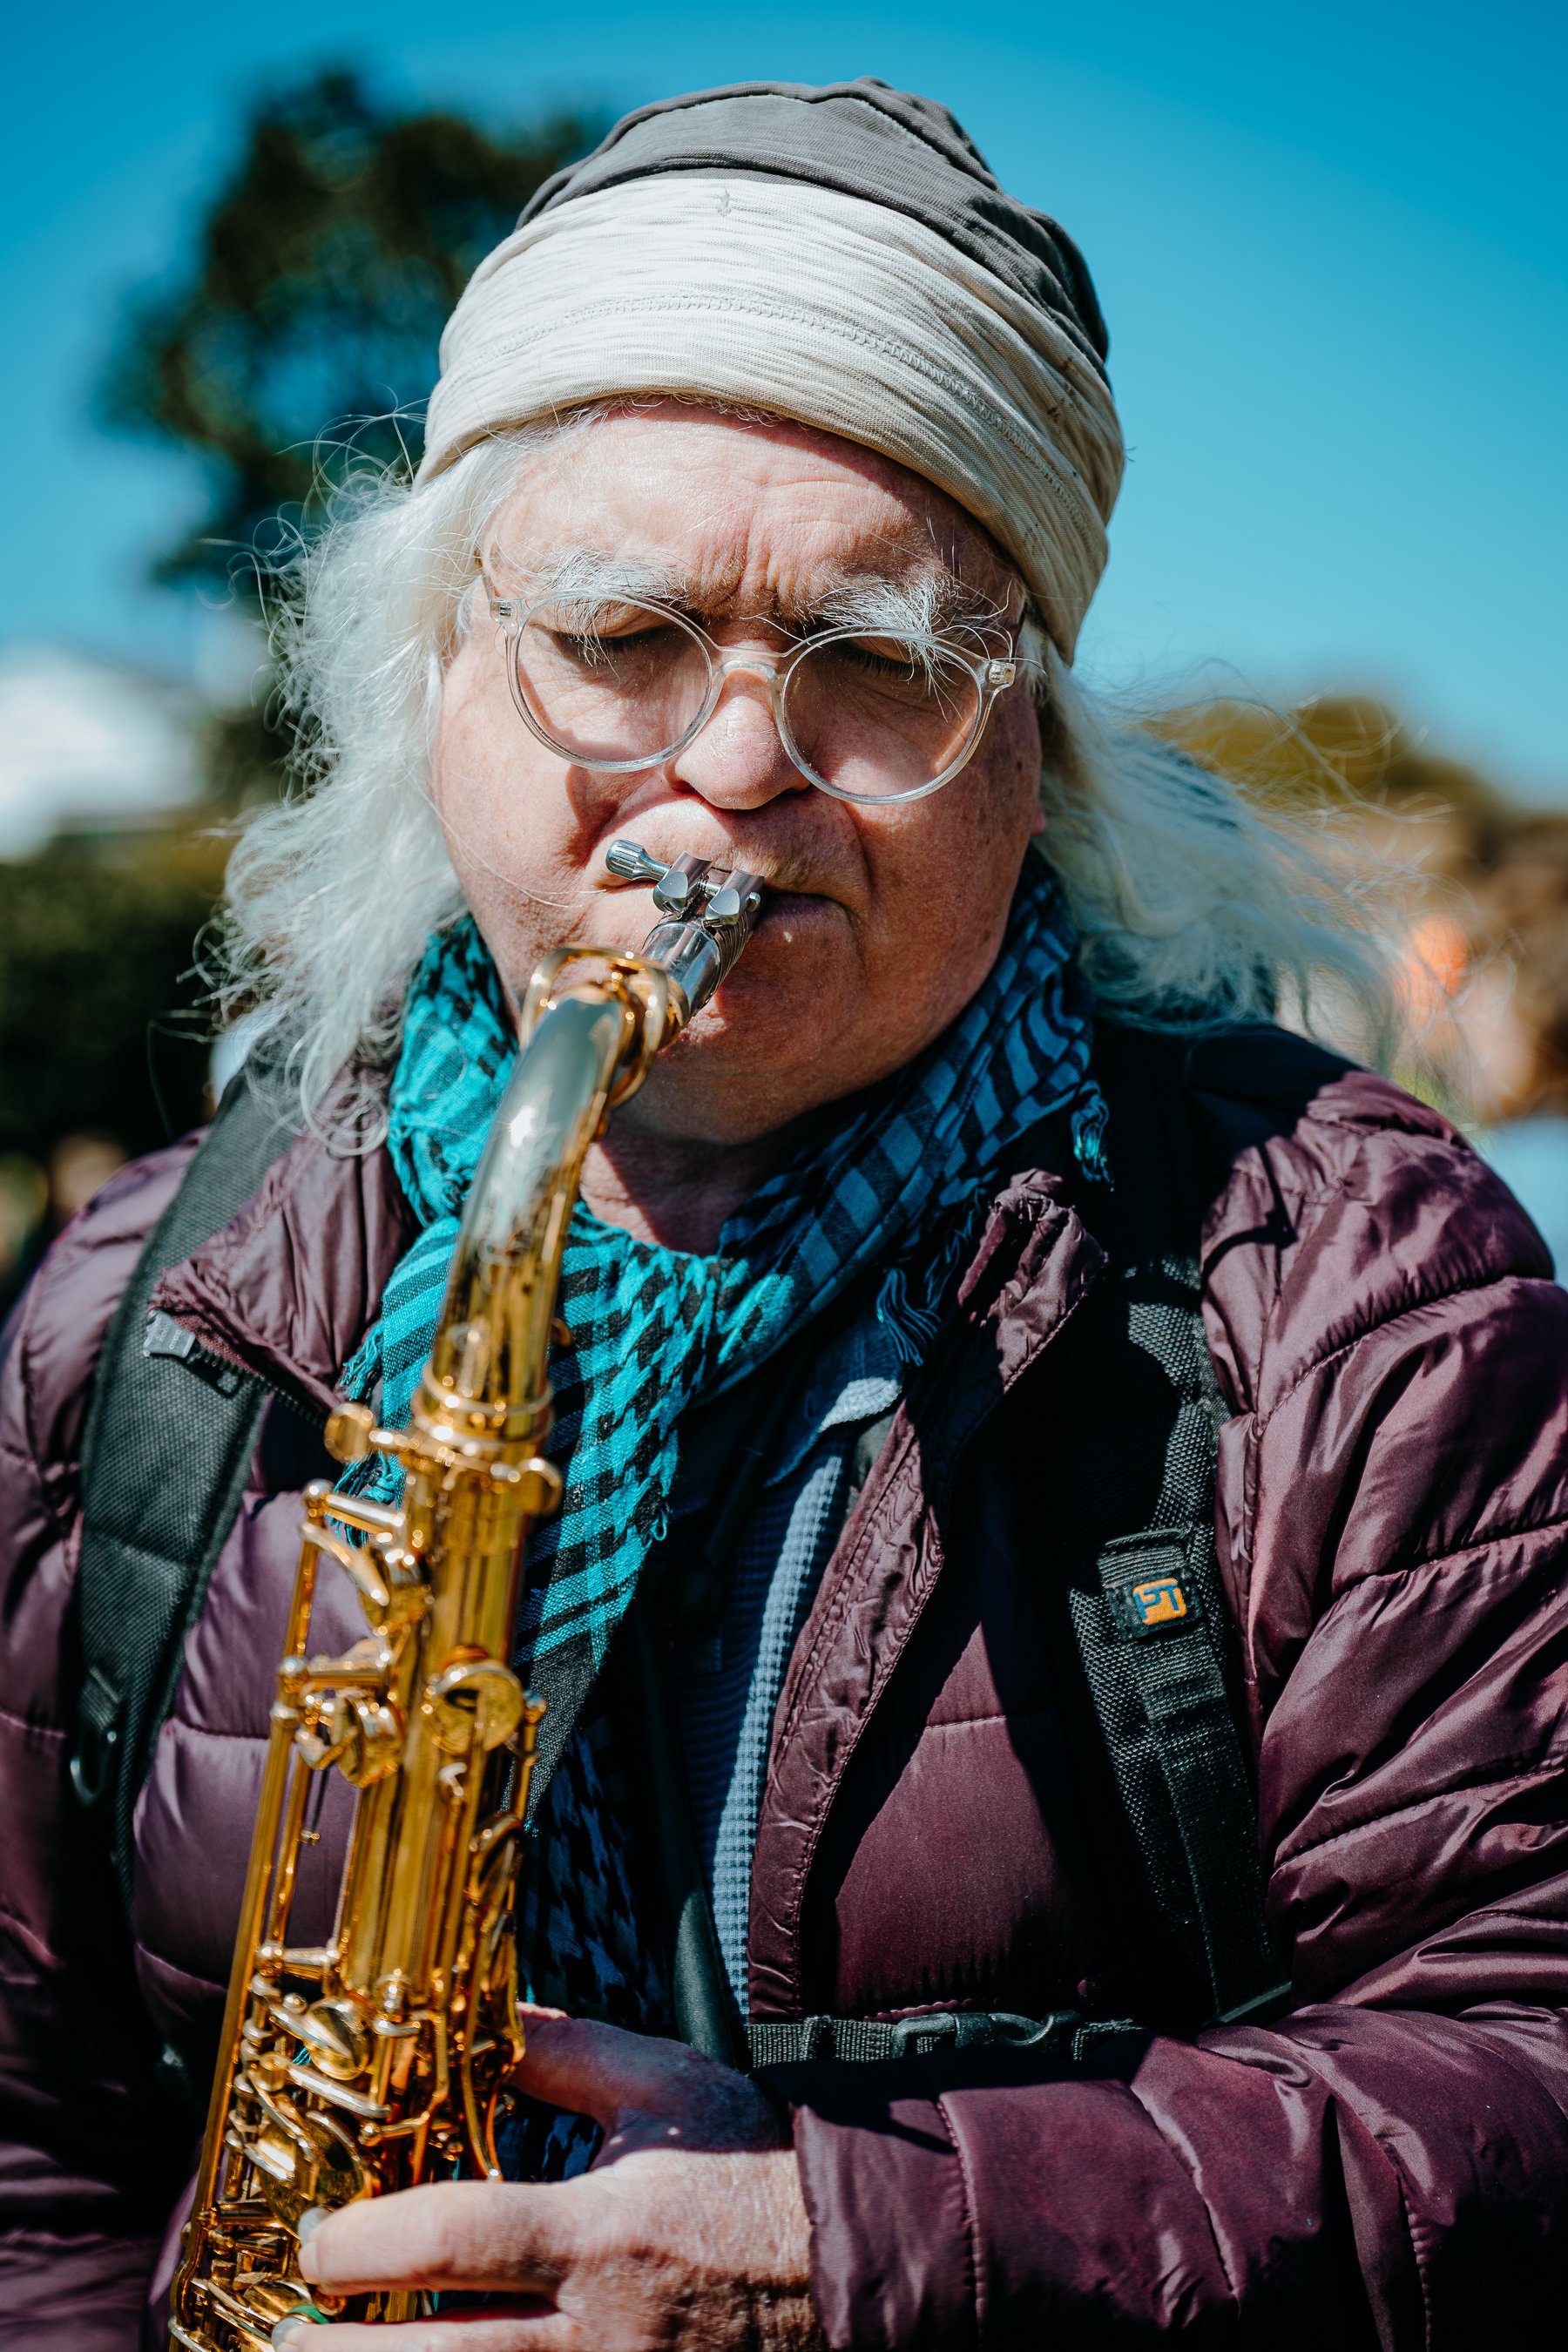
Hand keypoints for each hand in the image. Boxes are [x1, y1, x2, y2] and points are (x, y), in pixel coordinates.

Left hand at [279, 2007, 823, 2349]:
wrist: (852, 2272)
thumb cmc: (749, 2168)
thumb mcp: (665, 2086)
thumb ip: (565, 2051)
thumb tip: (479, 2016)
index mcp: (600, 2231)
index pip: (455, 2242)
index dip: (364, 2247)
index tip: (318, 2245)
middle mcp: (596, 2332)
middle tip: (281, 2342)